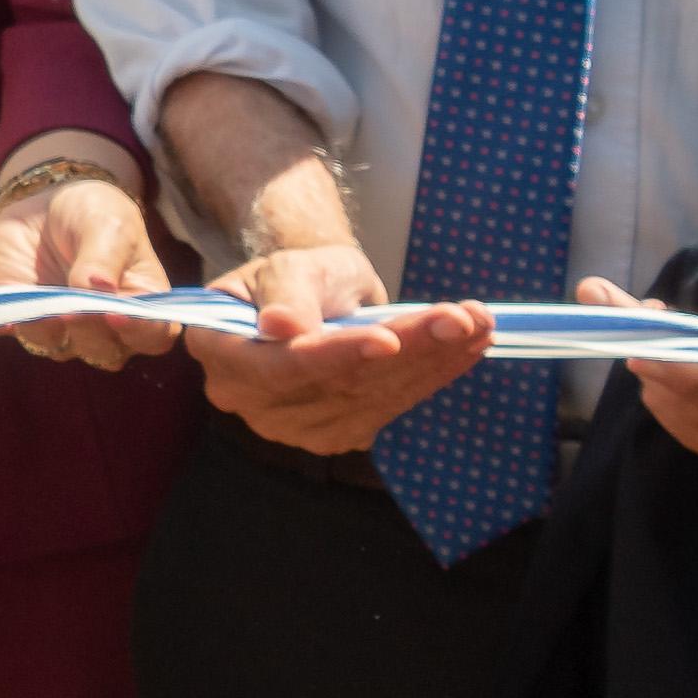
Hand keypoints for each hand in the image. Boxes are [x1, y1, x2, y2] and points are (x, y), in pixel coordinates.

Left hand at [0, 147, 185, 367]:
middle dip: (88, 329)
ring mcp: (62, 327)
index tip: (117, 314)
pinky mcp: (22, 314)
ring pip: (57, 347)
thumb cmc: (96, 214)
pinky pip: (11, 329)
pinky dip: (5, 323)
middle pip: (104, 352)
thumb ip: (104, 258)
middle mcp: (105, 328)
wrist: (50, 202)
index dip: (139, 331)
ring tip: (41, 300)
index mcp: (141, 304)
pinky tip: (3, 317)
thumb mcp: (108, 224)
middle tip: (74, 305)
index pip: (153, 335)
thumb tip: (97, 289)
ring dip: (47, 328)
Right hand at [182, 237, 494, 452]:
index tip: (387, 338)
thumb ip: (285, 293)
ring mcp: (296, 425)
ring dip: (433, 360)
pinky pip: (390, 406)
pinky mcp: (339, 432)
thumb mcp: (287, 265)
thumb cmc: (295, 273)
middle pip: (336, 384)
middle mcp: (251, 402)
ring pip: (373, 396)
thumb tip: (280, 328)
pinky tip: (469, 348)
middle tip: (461, 318)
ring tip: (477, 324)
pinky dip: (434, 375)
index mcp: (220, 352)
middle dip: (406, 349)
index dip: (332, 356)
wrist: (315, 294)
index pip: (277, 366)